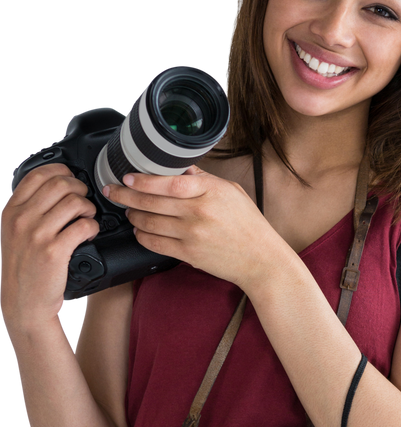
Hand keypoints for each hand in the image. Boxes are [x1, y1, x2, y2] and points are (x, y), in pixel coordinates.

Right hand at [0, 162, 99, 331]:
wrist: (24, 304)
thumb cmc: (23, 270)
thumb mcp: (14, 234)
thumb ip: (26, 210)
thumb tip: (51, 187)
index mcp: (11, 211)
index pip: (37, 175)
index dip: (61, 171)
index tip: (71, 176)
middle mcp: (22, 219)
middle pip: (59, 184)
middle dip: (80, 188)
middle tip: (84, 200)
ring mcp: (37, 234)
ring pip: (74, 202)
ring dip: (88, 207)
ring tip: (87, 217)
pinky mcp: (54, 251)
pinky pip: (83, 225)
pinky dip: (92, 226)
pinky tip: (89, 233)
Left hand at [104, 165, 278, 292]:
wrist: (261, 259)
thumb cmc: (249, 225)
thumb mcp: (231, 191)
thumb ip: (204, 179)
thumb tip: (180, 167)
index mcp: (209, 191)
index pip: (168, 182)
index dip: (143, 180)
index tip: (128, 177)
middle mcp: (199, 212)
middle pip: (152, 202)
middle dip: (126, 196)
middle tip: (114, 191)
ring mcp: (192, 235)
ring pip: (149, 223)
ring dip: (133, 216)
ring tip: (129, 211)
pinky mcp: (188, 254)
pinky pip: (155, 244)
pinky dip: (142, 236)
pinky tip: (140, 231)